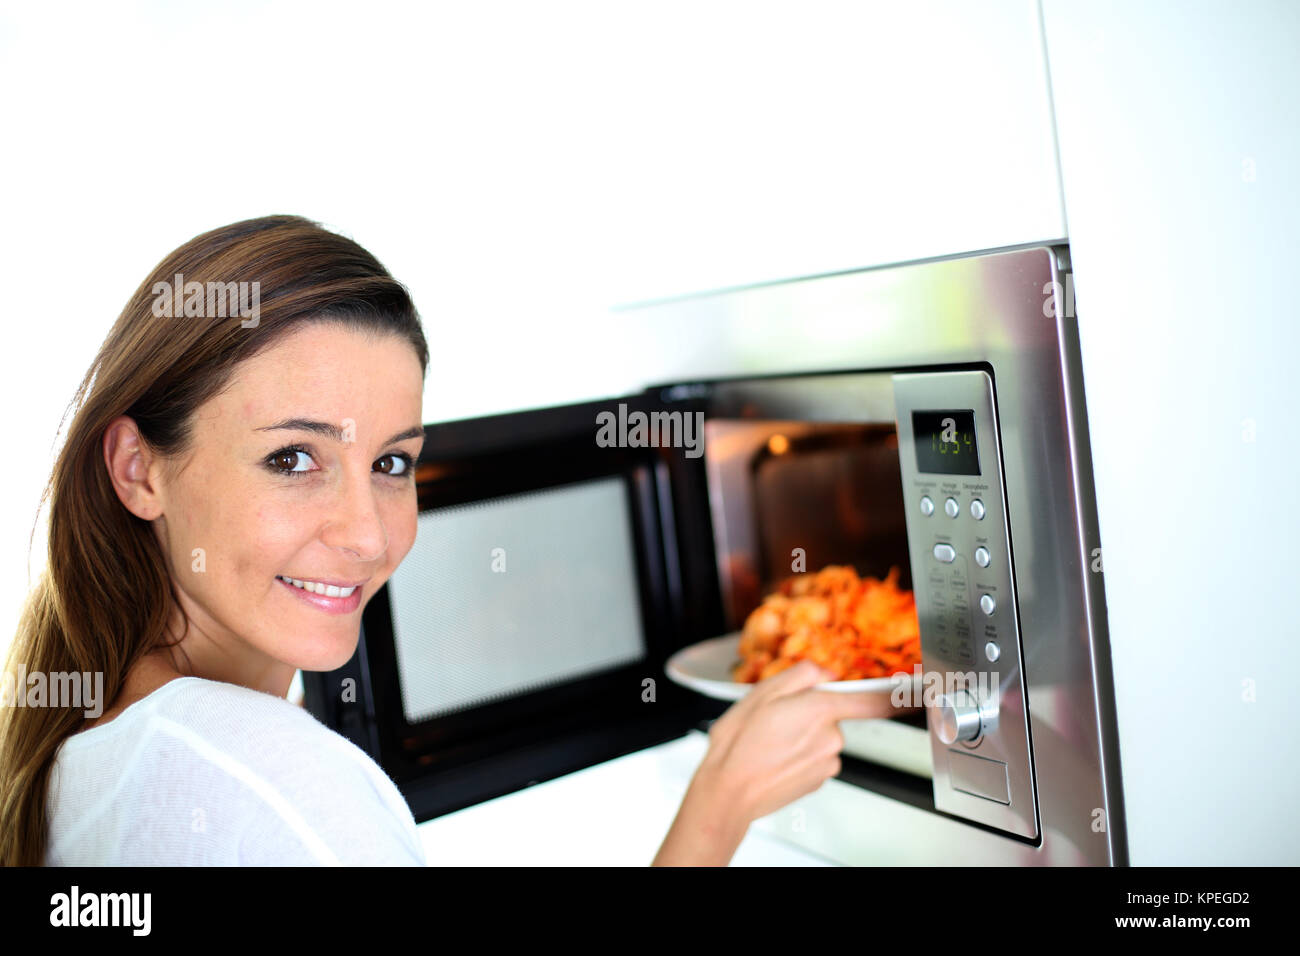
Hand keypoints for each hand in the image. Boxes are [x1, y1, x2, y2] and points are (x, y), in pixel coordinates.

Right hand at [651, 660, 900, 865]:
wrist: (728, 791)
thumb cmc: (739, 744)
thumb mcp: (762, 692)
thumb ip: (801, 674)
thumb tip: (825, 672)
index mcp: (819, 708)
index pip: (871, 700)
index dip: (897, 695)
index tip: (916, 692)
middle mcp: (830, 736)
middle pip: (833, 714)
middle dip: (810, 713)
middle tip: (777, 720)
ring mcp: (827, 761)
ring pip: (823, 737)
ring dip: (803, 736)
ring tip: (771, 742)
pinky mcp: (820, 780)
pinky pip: (817, 757)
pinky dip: (801, 756)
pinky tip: (777, 758)